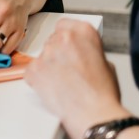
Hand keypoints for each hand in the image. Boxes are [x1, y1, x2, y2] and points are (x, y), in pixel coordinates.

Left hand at [24, 19, 125, 138]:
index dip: (66, 37)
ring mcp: (46, 53)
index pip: (65, 25)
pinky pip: (32, 71)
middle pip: (53, 40)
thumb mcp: (106, 63)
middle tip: (67, 70)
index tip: (68, 46)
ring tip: (63, 84)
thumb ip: (90, 51)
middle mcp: (62, 38)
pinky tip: (53, 90)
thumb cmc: (103, 94)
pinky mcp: (33, 69)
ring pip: (42, 56)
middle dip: (58, 53)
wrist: (94, 114)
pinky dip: (39, 80)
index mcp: (83, 32)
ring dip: (49, 67)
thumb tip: (82, 54)